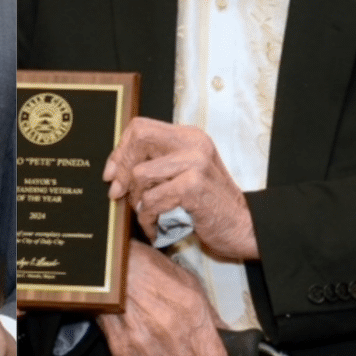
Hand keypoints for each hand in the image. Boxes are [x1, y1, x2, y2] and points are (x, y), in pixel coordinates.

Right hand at [97, 241, 226, 355]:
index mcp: (193, 314)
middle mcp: (173, 334)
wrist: (106, 265)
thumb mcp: (187, 282)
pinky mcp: (124, 351)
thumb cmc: (147, 268)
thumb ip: (209, 314)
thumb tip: (223, 334)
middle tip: (190, 355)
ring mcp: (147, 346)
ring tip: (169, 354)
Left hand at [103, 117, 258, 259]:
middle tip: (119, 194)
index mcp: (188, 137)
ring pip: (140, 174)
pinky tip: (156, 227)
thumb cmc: (209, 204)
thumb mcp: (184, 174)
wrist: (244, 228)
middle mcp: (193, 144)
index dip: (120, 149)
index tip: (111, 174)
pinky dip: (148, 218)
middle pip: (138, 140)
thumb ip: (156, 164)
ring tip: (146, 214)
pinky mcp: (194, 187)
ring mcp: (195, 164)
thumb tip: (113, 170)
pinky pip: (152, 200)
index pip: (140, 127)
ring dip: (136, 200)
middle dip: (121, 169)